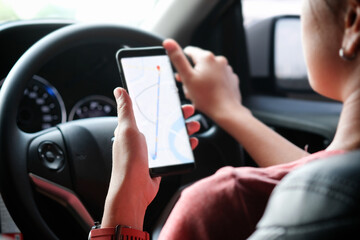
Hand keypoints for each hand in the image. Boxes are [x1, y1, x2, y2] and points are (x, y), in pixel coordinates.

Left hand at [101, 87, 198, 229]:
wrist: (134, 190)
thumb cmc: (128, 160)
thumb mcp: (127, 129)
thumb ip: (126, 110)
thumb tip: (119, 91)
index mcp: (133, 129)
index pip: (149, 111)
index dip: (162, 103)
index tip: (173, 97)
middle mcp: (142, 139)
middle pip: (163, 122)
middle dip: (177, 116)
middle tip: (188, 111)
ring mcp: (153, 151)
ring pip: (171, 136)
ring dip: (183, 130)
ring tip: (194, 126)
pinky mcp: (161, 162)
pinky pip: (175, 151)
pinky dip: (184, 146)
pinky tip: (191, 142)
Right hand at [163, 39, 245, 120]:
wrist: (226, 111)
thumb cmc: (207, 97)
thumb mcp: (187, 77)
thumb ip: (177, 58)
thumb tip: (168, 42)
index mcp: (206, 57)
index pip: (189, 51)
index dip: (183, 64)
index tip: (183, 75)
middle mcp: (219, 60)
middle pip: (199, 63)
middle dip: (193, 74)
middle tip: (191, 88)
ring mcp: (227, 69)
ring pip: (209, 71)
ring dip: (203, 79)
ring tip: (201, 93)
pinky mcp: (231, 78)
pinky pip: (218, 78)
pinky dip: (213, 84)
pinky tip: (211, 94)